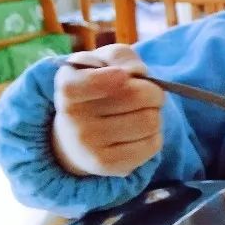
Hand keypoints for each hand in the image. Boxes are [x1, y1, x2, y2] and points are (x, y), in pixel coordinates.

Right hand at [52, 44, 163, 176]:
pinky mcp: (108, 167)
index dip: (110, 78)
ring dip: (155, 113)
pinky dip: (155, 134)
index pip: (87, 84)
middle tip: (147, 93)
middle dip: (153, 91)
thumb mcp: (102, 62)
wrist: (77, 136)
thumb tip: (137, 73)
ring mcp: (89, 146)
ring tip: (140, 113)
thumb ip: (120, 57)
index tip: (123, 76)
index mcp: (68, 88)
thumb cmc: (97, 89)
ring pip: (150, 121)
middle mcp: (73, 120)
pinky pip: (153, 144)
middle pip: (138, 96)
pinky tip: (139, 133)